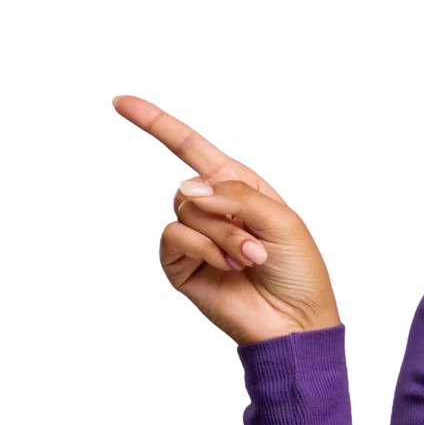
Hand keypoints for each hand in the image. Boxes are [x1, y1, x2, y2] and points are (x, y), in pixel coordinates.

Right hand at [111, 94, 340, 344]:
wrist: (293, 321)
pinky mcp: (181, 264)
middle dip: (224, 214)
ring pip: (185, 211)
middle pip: (190, 185)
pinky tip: (228, 267)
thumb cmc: (297, 271)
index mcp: (239, 189)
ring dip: (222, 236)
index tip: (124, 103)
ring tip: (248, 260)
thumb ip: (234, 194)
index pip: (192, 148)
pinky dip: (205, 248)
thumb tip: (186, 185)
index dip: (158, 124)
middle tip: (255, 245)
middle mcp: (213, 209)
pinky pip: (175, 237)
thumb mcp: (280, 220)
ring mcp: (196, 237)